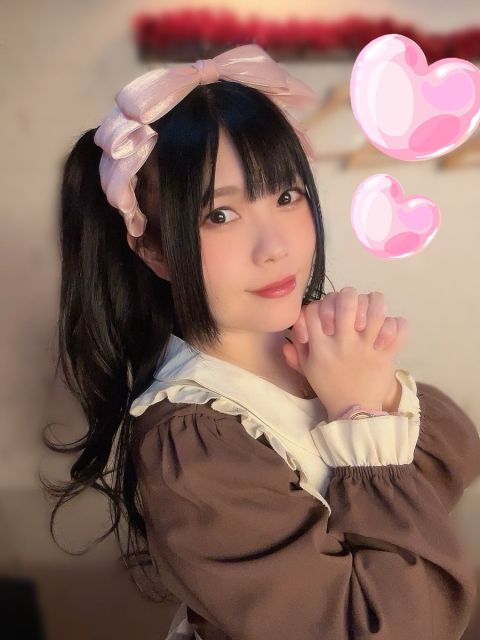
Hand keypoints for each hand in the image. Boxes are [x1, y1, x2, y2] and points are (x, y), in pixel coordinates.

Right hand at [282, 287, 408, 419]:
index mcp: (321, 348)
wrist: (354, 412)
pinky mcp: (387, 355)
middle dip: (348, 296)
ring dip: (375, 304)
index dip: (319, 307)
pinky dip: (397, 324)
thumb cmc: (329, 387)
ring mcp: (367, 348)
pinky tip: (390, 328)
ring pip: (376, 310)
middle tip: (351, 306)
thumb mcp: (307, 371)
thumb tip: (286, 340)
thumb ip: (296, 353)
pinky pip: (399, 329)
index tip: (324, 318)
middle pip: (346, 301)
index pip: (314, 310)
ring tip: (373, 311)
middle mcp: (343, 343)